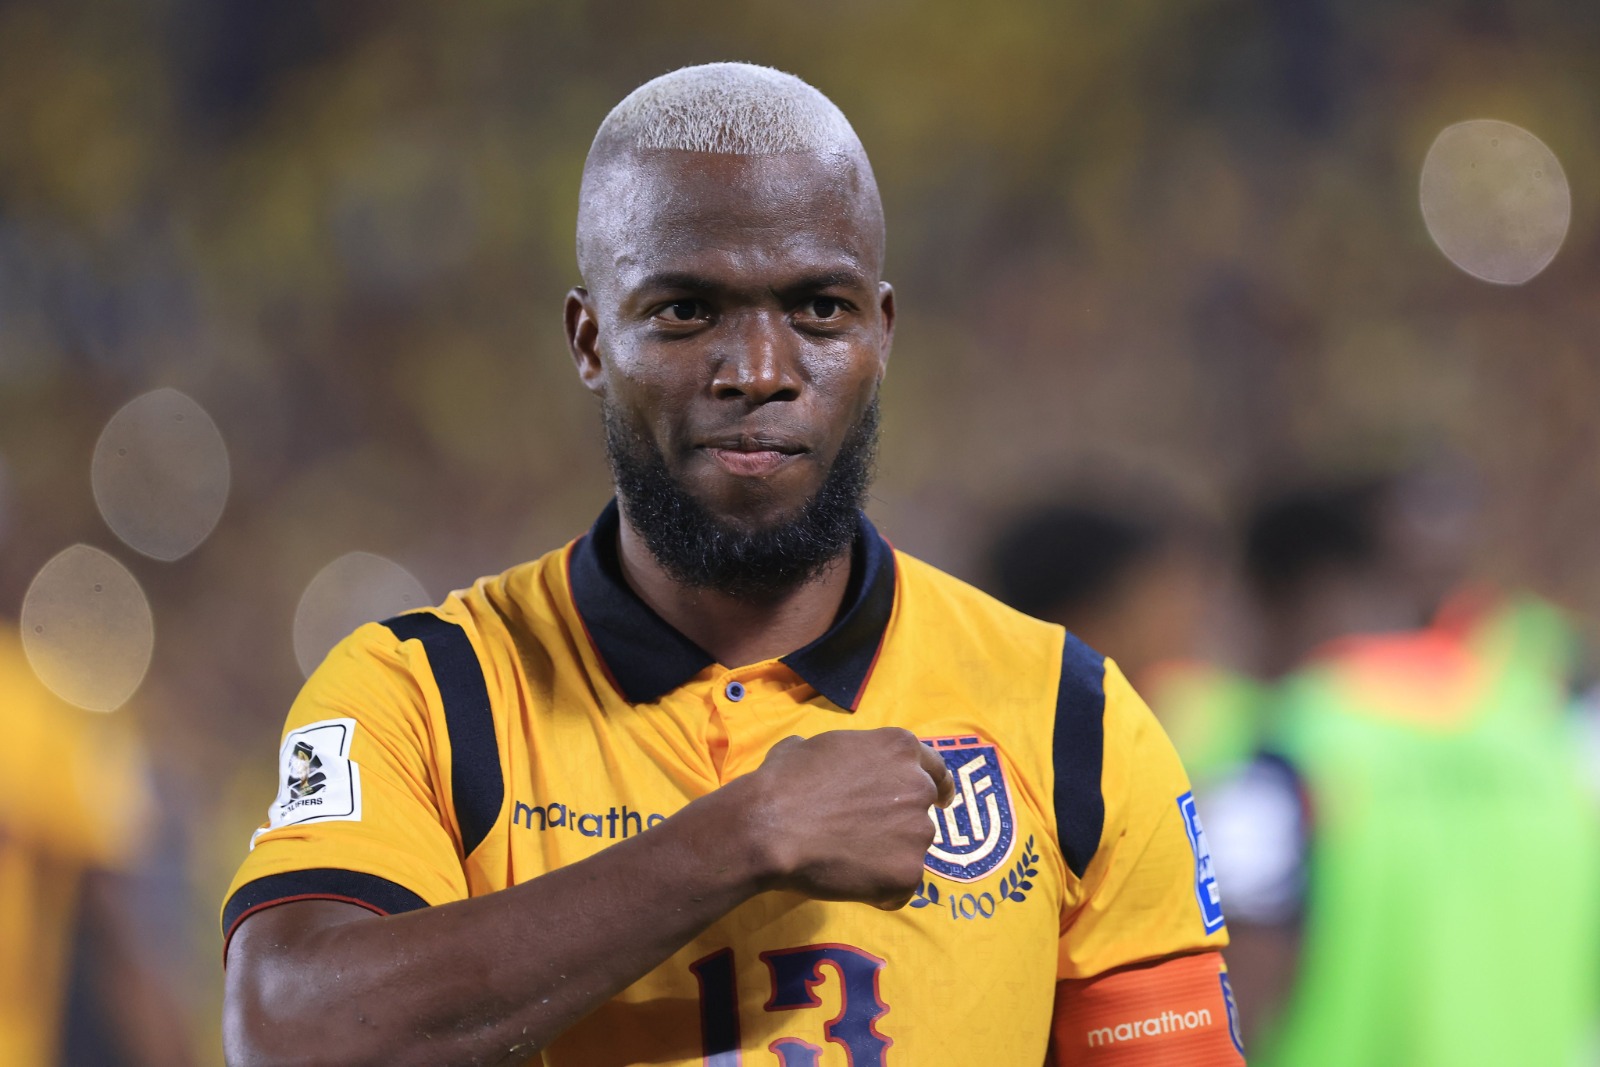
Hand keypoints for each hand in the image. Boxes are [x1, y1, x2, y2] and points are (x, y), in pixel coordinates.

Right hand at [740, 728, 956, 908]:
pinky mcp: (908, 873)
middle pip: (923, 810)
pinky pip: (900, 888)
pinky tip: (849, 884)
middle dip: (904, 823)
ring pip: (912, 849)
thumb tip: (817, 759)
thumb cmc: (783, 781)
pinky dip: (880, 891)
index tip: (940, 800)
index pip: (935, 768)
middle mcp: (918, 786)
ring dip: (889, 856)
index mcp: (899, 748)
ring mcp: (918, 832)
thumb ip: (836, 755)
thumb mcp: (808, 747)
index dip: (936, 786)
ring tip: (848, 861)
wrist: (770, 828)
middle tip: (875, 837)